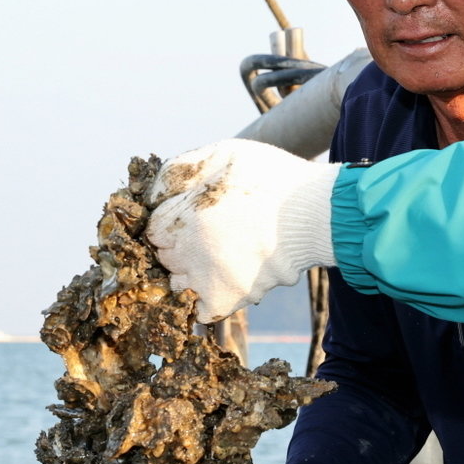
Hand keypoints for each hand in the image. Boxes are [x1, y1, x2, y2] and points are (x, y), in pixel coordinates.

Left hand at [144, 139, 339, 322]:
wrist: (317, 212)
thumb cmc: (270, 178)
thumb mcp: (220, 154)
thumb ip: (176, 171)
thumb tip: (146, 197)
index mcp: (186, 217)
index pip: (153, 230)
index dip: (170, 219)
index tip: (188, 215)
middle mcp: (192, 253)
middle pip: (162, 256)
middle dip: (177, 244)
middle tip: (206, 232)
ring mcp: (210, 280)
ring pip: (176, 283)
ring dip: (188, 271)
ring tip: (216, 254)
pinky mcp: (229, 299)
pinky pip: (199, 309)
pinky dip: (204, 298)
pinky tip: (222, 277)